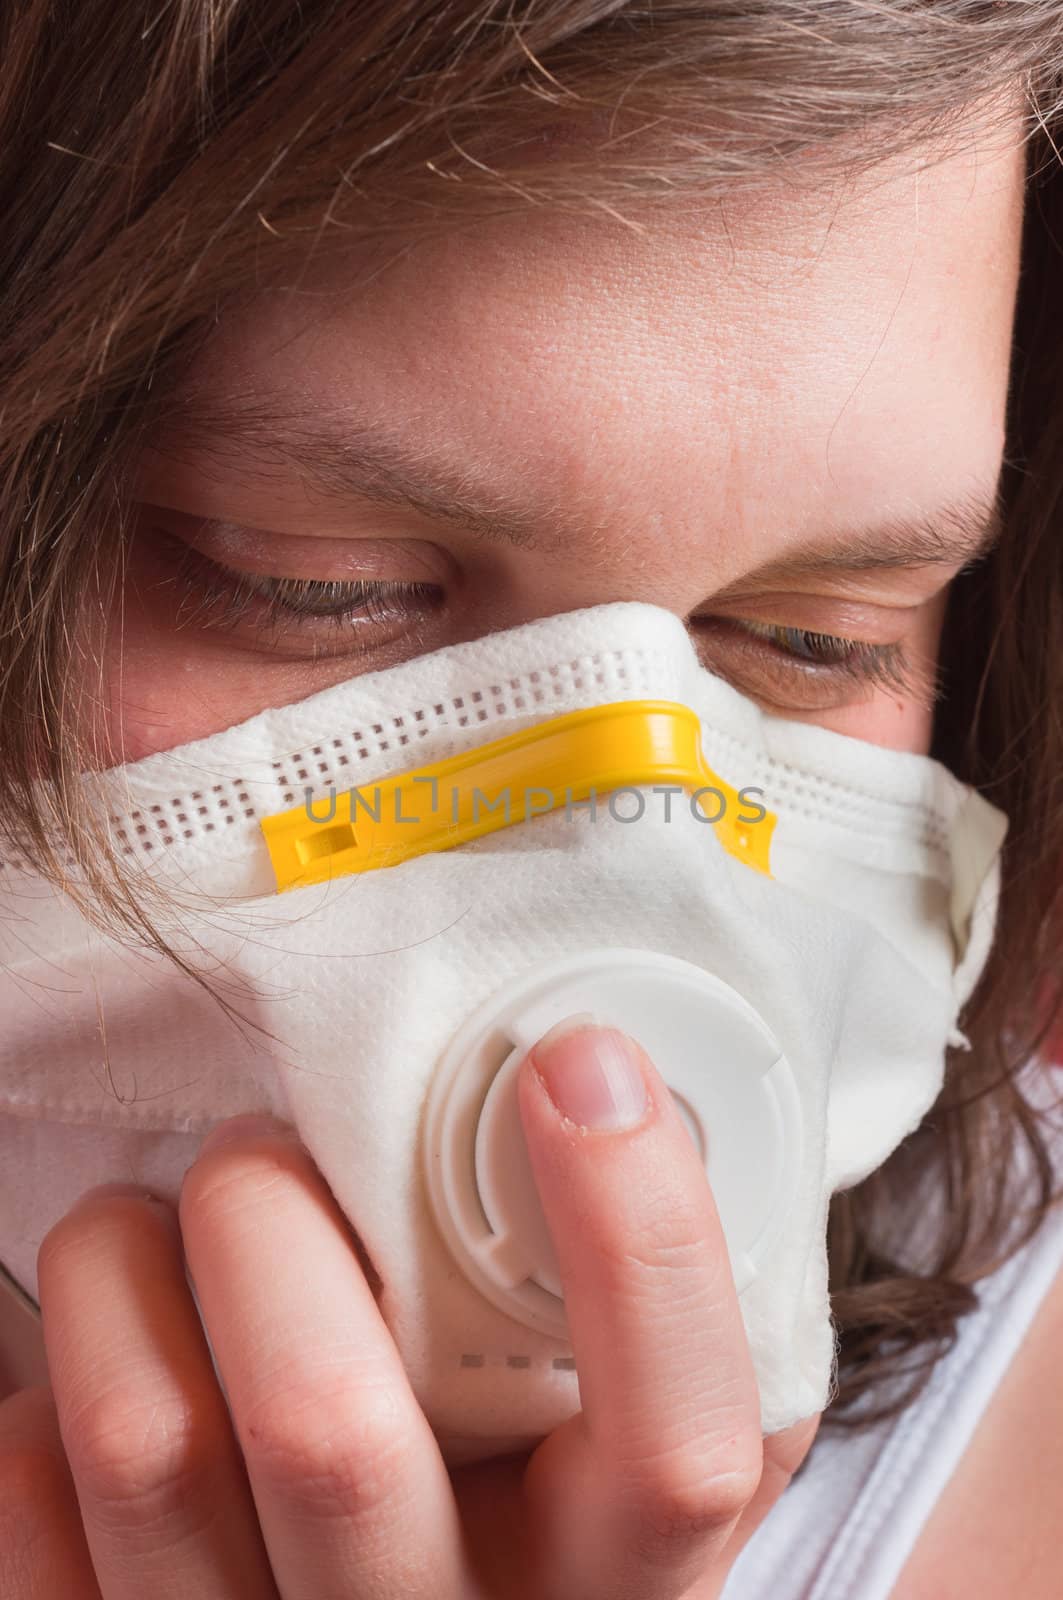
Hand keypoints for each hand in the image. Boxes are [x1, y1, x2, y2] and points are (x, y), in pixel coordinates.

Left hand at [0, 1019, 818, 1598]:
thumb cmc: (542, 1532)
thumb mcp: (644, 1450)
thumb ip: (668, 1312)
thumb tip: (635, 1084)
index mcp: (612, 1584)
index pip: (673, 1446)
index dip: (637, 1233)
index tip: (577, 1064)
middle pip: (326, 1431)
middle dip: (268, 1215)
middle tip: (265, 1152)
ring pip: (146, 1450)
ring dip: (124, 1264)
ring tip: (154, 1221)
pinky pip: (38, 1504)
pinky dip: (56, 1389)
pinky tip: (128, 1355)